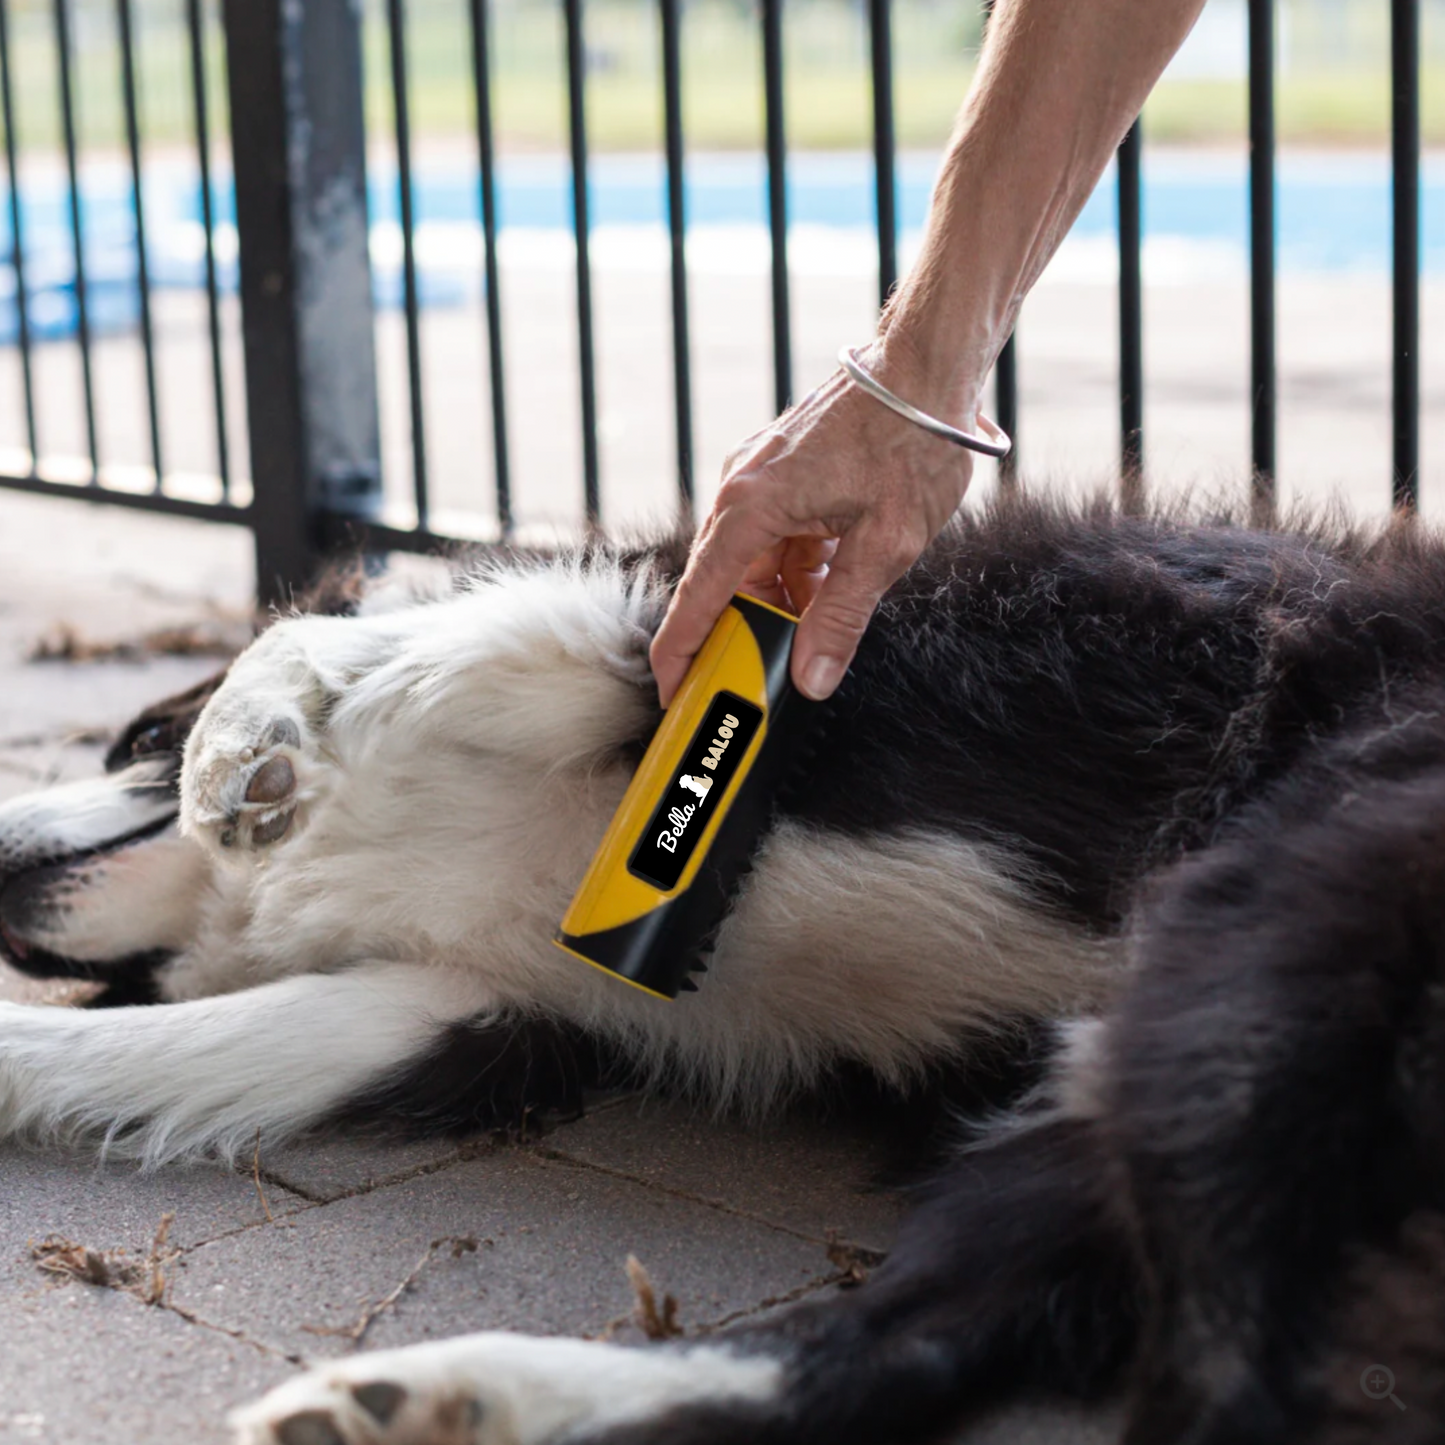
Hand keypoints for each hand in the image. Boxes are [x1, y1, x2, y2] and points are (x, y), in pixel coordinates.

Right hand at [650, 341, 982, 704]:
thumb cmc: (912, 443)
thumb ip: (841, 617)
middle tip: (750, 682)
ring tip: (806, 640)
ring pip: (753, 563)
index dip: (681, 649)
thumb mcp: (885, 545)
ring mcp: (762, 477)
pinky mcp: (785, 473)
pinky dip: (794, 572)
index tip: (672, 691)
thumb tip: (812, 678)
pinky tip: (825, 593)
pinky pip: (776, 539)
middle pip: (721, 581)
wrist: (930, 367)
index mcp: (752, 505)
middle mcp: (743, 488)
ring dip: (776, 603)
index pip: (699, 595)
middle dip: (736, 634)